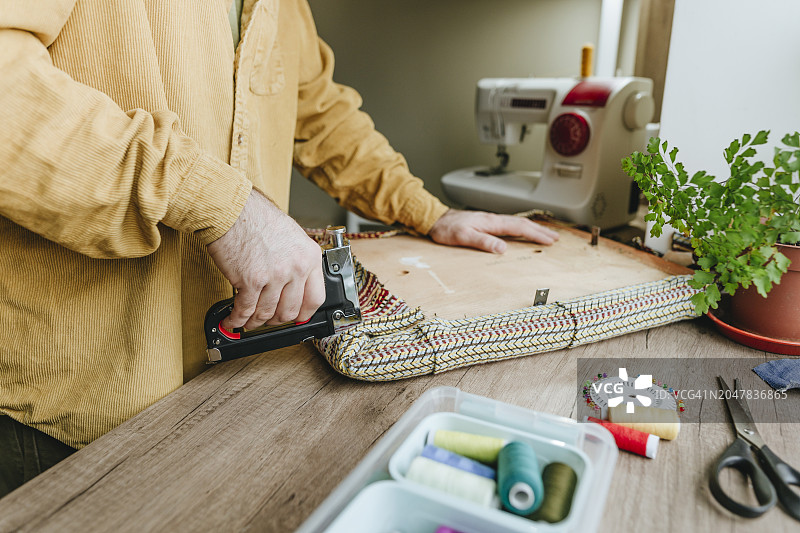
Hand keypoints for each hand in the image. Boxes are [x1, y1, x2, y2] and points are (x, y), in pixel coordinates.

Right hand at [207, 190, 324, 330]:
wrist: (232, 209)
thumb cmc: (257, 216)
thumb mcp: (292, 236)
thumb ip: (296, 261)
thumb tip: (293, 284)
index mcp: (309, 257)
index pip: (315, 298)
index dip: (305, 313)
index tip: (298, 317)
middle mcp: (296, 268)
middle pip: (290, 310)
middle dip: (277, 320)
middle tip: (269, 320)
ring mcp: (274, 276)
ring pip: (267, 313)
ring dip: (256, 322)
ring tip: (248, 322)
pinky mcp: (251, 281)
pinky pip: (246, 309)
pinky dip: (238, 319)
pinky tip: (233, 320)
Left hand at [428, 209, 558, 252]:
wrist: (435, 219)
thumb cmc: (447, 228)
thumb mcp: (463, 237)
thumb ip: (483, 242)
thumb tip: (502, 248)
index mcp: (492, 222)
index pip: (520, 228)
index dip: (536, 234)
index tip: (550, 241)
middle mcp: (493, 219)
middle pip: (522, 224)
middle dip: (540, 230)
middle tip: (555, 238)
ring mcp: (491, 220)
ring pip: (517, 223)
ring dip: (533, 229)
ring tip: (545, 234)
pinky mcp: (487, 223)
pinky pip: (510, 225)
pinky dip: (521, 228)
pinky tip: (522, 232)